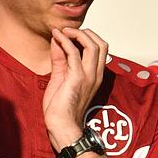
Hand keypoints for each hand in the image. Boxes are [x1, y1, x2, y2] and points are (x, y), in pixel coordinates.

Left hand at [42, 27, 107, 149]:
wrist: (61, 126)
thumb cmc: (60, 107)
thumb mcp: (60, 77)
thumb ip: (60, 58)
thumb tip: (58, 40)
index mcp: (95, 75)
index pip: (101, 49)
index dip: (88, 37)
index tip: (71, 34)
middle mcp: (96, 74)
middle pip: (101, 43)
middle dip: (86, 32)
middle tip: (69, 31)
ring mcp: (89, 76)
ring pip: (93, 45)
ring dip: (77, 33)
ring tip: (63, 31)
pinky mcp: (77, 78)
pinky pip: (74, 53)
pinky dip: (65, 41)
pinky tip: (57, 37)